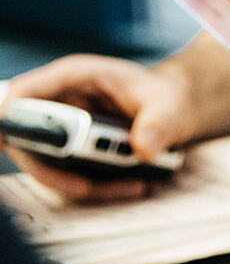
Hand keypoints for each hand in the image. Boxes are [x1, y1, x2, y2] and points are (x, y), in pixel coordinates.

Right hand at [1, 56, 192, 200]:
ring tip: (128, 186)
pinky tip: (129, 186)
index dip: (10, 115)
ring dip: (77, 182)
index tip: (5, 141)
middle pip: (27, 135)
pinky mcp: (75, 150)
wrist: (177, 109)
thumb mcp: (169, 107)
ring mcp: (65, 127)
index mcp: (75, 77)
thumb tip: (144, 150)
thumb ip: (158, 125)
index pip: (27, 92)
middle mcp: (62, 101)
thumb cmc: (166, 98)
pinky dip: (95, 186)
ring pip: (47, 161)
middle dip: (49, 166)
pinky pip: (70, 173)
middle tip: (84, 186)